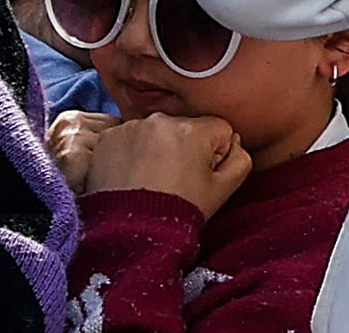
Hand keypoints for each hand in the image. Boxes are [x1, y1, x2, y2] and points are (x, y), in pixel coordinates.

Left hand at [77, 111, 254, 215]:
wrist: (133, 228)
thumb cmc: (181, 209)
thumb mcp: (224, 189)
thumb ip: (240, 160)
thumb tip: (234, 143)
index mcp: (193, 129)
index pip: (219, 129)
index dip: (217, 153)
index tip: (204, 174)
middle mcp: (160, 120)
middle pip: (186, 127)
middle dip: (187, 148)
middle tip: (179, 180)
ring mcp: (130, 126)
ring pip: (156, 132)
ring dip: (159, 149)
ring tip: (154, 180)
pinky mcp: (107, 137)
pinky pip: (129, 138)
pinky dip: (133, 153)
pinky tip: (134, 176)